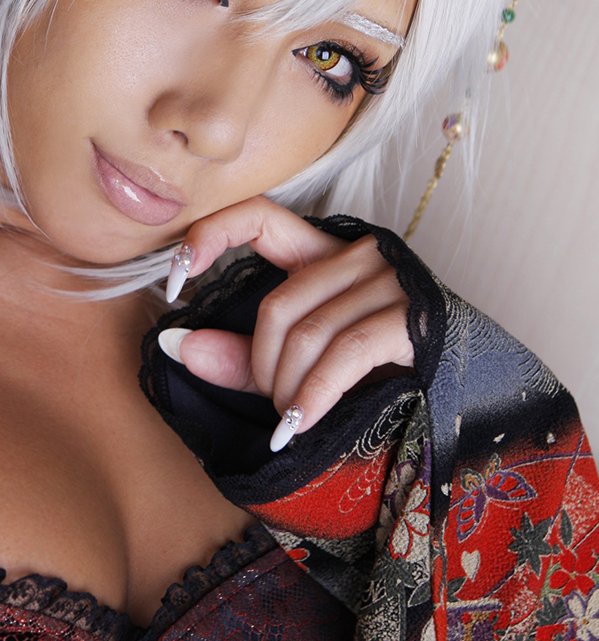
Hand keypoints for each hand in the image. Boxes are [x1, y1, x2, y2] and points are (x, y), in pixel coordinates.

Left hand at [158, 198, 413, 448]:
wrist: (465, 390)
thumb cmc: (378, 371)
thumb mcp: (299, 362)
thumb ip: (240, 354)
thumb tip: (175, 345)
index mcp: (323, 251)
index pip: (257, 215)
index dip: (209, 235)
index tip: (175, 281)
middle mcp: (356, 255)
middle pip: (278, 303)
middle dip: (260, 365)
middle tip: (270, 405)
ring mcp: (388, 281)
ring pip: (306, 332)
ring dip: (286, 389)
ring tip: (288, 421)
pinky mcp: (411, 316)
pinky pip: (343, 354)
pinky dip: (314, 396)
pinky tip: (300, 424)